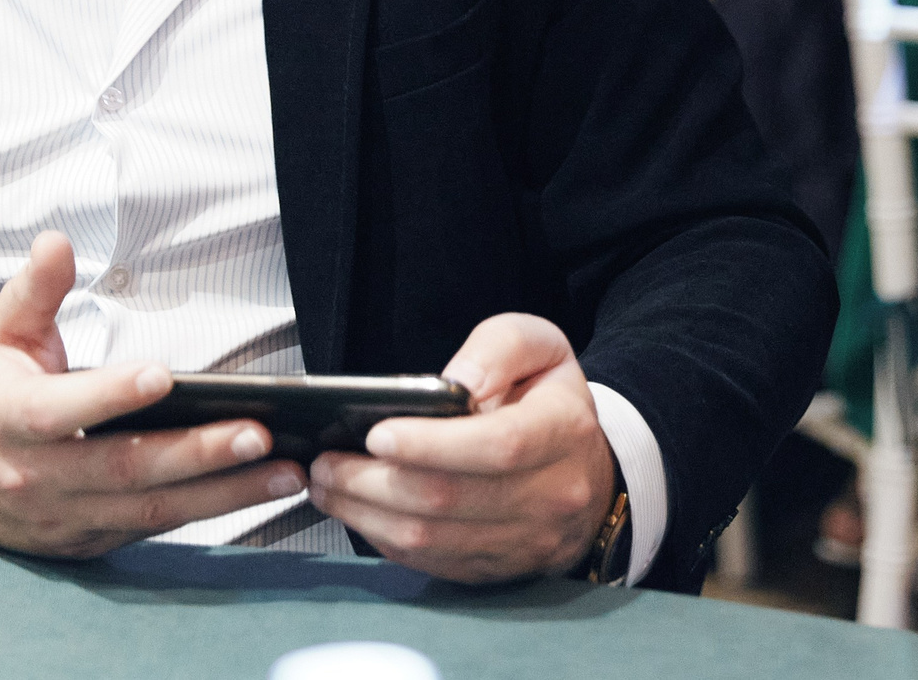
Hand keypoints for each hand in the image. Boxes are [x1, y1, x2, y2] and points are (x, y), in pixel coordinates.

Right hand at [0, 231, 301, 556]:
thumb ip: (34, 290)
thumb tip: (56, 241)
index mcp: (7, 419)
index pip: (59, 411)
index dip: (108, 396)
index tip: (162, 376)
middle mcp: (36, 476)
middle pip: (122, 469)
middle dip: (195, 454)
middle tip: (259, 433)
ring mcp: (64, 515)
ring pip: (149, 509)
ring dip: (223, 494)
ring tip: (286, 471)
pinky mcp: (88, 538)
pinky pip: (153, 528)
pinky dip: (207, 512)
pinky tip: (258, 489)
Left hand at [307, 313, 618, 582]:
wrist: (589, 475)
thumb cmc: (552, 405)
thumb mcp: (541, 347)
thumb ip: (499, 348)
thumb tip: (454, 382)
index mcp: (562, 432)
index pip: (498, 447)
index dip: (431, 444)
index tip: (378, 434)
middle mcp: (550, 495)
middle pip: (450, 499)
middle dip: (374, 481)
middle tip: (328, 460)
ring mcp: (523, 540)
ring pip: (432, 539)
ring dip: (366, 514)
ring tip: (330, 484)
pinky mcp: (495, 569)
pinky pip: (429, 562)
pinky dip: (383, 538)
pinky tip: (358, 510)